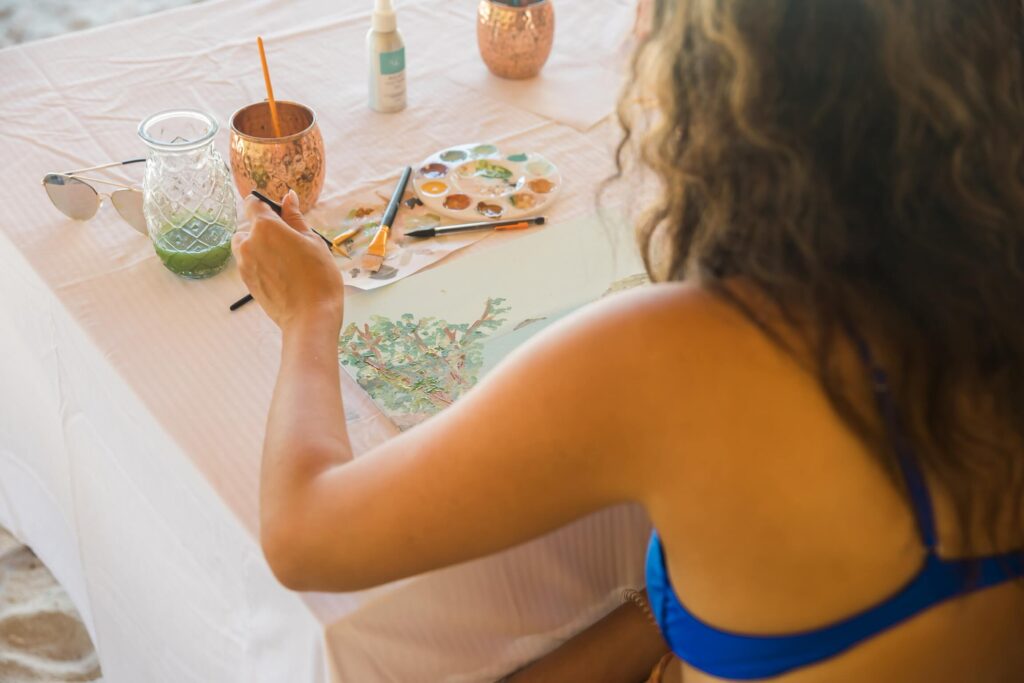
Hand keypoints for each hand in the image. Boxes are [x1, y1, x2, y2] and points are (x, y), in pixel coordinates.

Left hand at [233, 190, 343, 332]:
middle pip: (248, 226)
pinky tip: (282, 274)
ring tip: (285, 260)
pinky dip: (260, 263)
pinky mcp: (246, 281)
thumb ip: (295, 218)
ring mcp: (244, 264)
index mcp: (265, 227)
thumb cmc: (318, 277)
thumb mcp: (312, 241)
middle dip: (264, 229)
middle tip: (290, 242)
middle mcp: (248, 243)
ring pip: (246, 245)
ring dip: (259, 246)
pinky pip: (249, 263)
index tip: (281, 214)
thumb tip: (288, 196)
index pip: (253, 203)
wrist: (310, 317)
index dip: (266, 205)